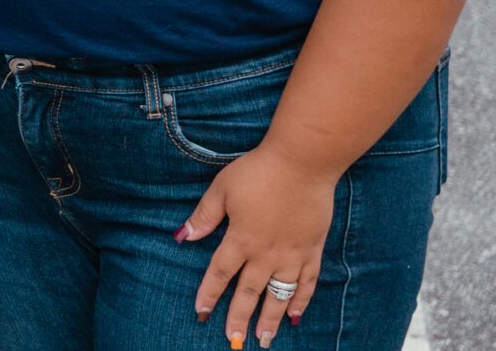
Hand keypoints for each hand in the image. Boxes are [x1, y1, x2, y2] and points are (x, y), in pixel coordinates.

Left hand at [182, 143, 338, 347]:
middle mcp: (266, 253)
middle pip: (249, 292)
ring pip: (279, 295)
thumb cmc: (258, 171)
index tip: (201, 313)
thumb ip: (204, 216)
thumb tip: (183, 237)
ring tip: (264, 339)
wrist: (302, 163)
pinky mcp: (312, 250)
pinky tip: (294, 317)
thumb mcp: (222, 188)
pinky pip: (307, 283)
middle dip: (239, 318)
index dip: (209, 294)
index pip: (220, 273)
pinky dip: (300, 301)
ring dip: (270, 319)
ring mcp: (292, 254)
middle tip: (233, 340)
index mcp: (241, 239)